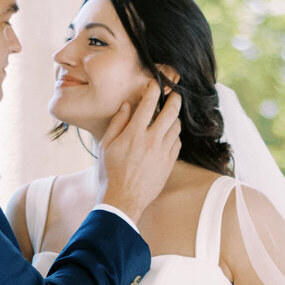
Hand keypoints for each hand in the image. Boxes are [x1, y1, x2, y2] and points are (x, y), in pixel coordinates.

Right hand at [96, 81, 181, 220]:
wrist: (123, 200)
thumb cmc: (110, 173)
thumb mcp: (106, 145)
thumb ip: (118, 123)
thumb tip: (128, 105)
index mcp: (134, 133)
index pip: (149, 103)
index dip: (153, 89)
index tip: (154, 84)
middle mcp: (151, 140)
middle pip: (171, 111)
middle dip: (175, 99)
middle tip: (174, 94)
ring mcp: (163, 152)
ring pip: (177, 127)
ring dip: (174, 118)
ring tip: (169, 116)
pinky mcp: (169, 163)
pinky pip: (177, 143)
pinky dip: (174, 135)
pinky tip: (167, 136)